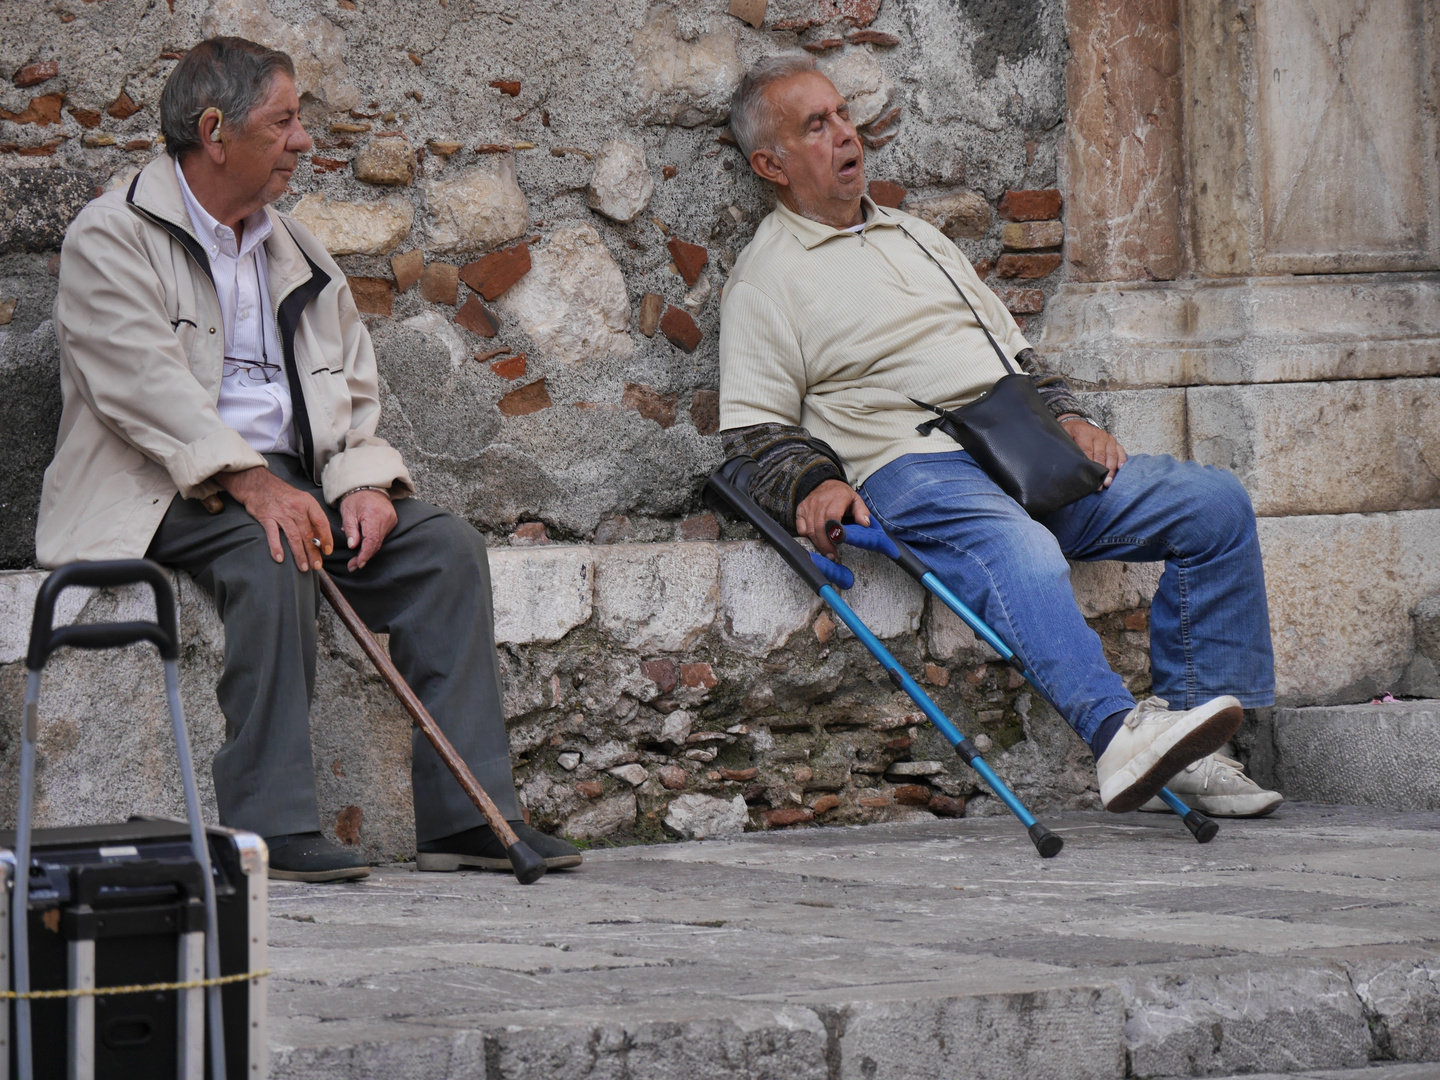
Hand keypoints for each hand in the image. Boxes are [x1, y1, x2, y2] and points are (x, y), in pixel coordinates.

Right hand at [216, 466, 332, 570]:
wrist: (258, 484)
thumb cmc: (283, 495)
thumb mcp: (301, 500)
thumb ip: (310, 517)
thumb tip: (321, 538)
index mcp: (308, 503)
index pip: (321, 522)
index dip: (326, 538)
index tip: (328, 551)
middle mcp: (296, 508)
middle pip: (308, 533)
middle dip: (314, 552)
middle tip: (317, 566)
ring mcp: (281, 513)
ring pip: (293, 537)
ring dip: (299, 554)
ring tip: (303, 567)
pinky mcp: (266, 517)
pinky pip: (273, 535)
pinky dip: (276, 547)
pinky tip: (280, 559)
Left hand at [340, 489, 396, 570]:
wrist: (368, 486)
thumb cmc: (355, 499)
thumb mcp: (348, 513)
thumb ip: (351, 530)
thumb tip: (353, 546)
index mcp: (373, 515)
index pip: (372, 540)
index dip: (365, 554)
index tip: (358, 564)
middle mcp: (386, 518)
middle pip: (377, 543)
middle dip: (365, 556)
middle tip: (353, 565)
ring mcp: (391, 520)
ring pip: (380, 541)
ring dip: (369, 550)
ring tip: (356, 556)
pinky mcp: (393, 521)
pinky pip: (383, 536)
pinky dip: (373, 542)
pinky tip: (364, 545)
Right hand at [795, 478, 869, 556]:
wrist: (824, 483)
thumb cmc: (841, 495)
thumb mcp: (856, 499)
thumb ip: (862, 511)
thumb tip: (865, 524)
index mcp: (837, 498)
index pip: (832, 516)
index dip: (834, 531)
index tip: (838, 543)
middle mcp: (820, 501)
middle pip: (819, 526)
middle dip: (825, 544)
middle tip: (832, 555)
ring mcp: (808, 506)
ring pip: (810, 529)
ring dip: (818, 543)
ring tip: (826, 552)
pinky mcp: (801, 510)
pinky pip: (801, 528)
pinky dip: (807, 537)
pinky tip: (816, 541)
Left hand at [1060, 416, 1126, 487]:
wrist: (1078, 423)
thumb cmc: (1070, 433)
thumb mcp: (1064, 437)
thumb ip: (1068, 448)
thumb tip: (1070, 463)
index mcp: (1084, 433)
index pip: (1088, 451)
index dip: (1090, 465)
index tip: (1090, 477)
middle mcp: (1098, 435)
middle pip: (1101, 455)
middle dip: (1102, 471)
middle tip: (1101, 484)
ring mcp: (1107, 438)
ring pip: (1111, 455)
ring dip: (1111, 469)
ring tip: (1109, 481)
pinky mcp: (1113, 441)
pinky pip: (1120, 450)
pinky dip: (1122, 460)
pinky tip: (1121, 469)